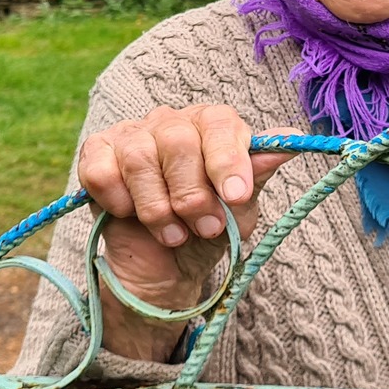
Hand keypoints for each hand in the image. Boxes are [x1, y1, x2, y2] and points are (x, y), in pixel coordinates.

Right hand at [78, 105, 298, 361]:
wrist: (167, 267)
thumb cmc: (208, 229)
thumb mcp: (240, 209)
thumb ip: (257, 173)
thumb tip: (292, 139)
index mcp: (212, 125)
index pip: (220, 124)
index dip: (227, 160)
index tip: (235, 197)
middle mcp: (171, 122)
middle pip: (177, 140)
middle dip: (193, 194)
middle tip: (206, 228)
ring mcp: (131, 135)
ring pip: (139, 158)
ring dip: (158, 208)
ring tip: (173, 235)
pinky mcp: (96, 155)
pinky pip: (101, 171)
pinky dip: (119, 201)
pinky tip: (131, 216)